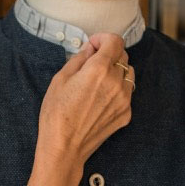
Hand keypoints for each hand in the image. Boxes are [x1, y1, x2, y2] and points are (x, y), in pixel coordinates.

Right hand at [37, 33, 132, 176]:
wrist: (64, 147)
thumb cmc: (56, 114)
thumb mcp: (60, 79)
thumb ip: (79, 59)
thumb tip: (90, 49)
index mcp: (99, 70)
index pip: (115, 41)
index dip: (104, 38)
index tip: (94, 44)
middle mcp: (116, 82)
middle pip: (123, 56)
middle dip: (109, 54)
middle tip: (92, 63)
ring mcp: (124, 99)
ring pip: (128, 74)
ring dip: (116, 71)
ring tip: (97, 81)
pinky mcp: (126, 113)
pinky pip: (127, 92)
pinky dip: (117, 89)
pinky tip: (100, 98)